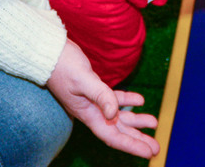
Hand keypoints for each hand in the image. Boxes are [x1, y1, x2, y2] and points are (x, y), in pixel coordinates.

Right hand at [47, 40, 159, 158]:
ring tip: (153, 122)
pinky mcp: (94, 89)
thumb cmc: (62, 66)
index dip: (131, 145)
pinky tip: (140, 100)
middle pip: (118, 130)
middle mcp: (91, 111)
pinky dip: (126, 101)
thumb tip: (114, 113)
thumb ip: (100, 95)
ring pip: (118, 116)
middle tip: (156, 147)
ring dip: (135, 121)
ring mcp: (92, 101)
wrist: (49, 52)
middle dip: (137, 139)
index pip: (112, 135)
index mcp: (88, 113)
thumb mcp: (83, 80)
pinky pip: (113, 99)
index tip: (148, 152)